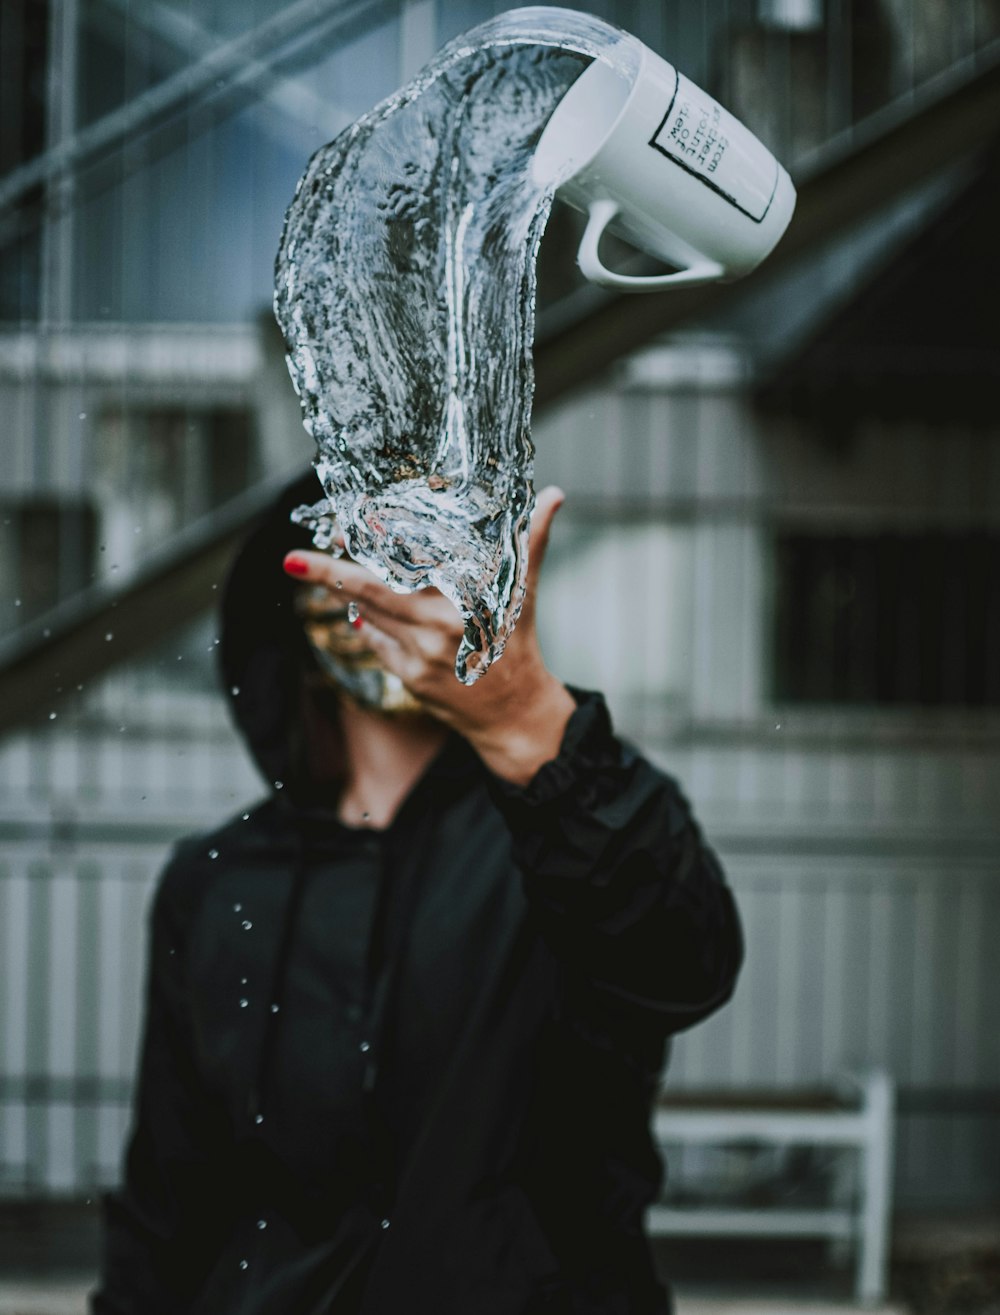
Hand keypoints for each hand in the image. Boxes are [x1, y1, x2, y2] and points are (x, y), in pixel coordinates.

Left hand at [283, 486, 574, 784]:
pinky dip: (369, 625)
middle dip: (329, 573)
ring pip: (369, 616)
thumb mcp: (523, 591)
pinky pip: (377, 642)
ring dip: (343, 595)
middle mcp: (440, 624)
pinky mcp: (409, 677)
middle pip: (373, 591)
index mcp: (467, 595)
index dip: (372, 543)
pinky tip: (367, 613)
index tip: (340, 527)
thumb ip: (532, 541)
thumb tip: (554, 496)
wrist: (514, 713)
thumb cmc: (518, 644)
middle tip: (294, 559)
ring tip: (318, 572)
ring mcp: (422, 653)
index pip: (411, 560)